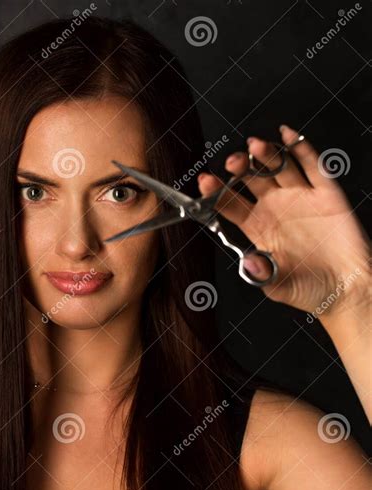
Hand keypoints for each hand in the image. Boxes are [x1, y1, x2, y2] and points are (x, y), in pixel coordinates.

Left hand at [198, 124, 370, 318]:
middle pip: (251, 179)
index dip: (217, 192)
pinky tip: (287, 135)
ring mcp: (300, 197)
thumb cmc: (311, 290)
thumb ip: (263, 274)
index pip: (230, 203)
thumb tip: (248, 262)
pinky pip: (312, 165)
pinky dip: (300, 148)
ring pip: (278, 167)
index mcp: (258, 227)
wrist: (347, 289)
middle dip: (240, 167)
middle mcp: (275, 208)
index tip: (205, 182)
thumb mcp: (280, 288)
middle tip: (233, 162)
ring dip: (266, 154)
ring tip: (255, 147)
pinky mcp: (326, 193)